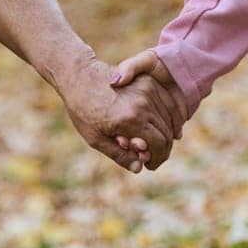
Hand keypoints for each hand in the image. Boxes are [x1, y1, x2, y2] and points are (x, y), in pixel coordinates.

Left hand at [56, 54, 179, 172]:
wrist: (79, 78)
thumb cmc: (83, 110)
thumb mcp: (96, 139)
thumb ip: (120, 155)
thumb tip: (139, 169)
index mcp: (130, 120)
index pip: (159, 144)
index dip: (158, 158)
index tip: (150, 165)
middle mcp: (143, 104)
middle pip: (167, 132)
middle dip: (163, 148)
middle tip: (153, 157)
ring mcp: (147, 90)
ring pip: (169, 118)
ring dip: (166, 133)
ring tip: (154, 144)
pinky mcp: (148, 82)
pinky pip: (166, 102)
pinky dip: (166, 117)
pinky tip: (158, 127)